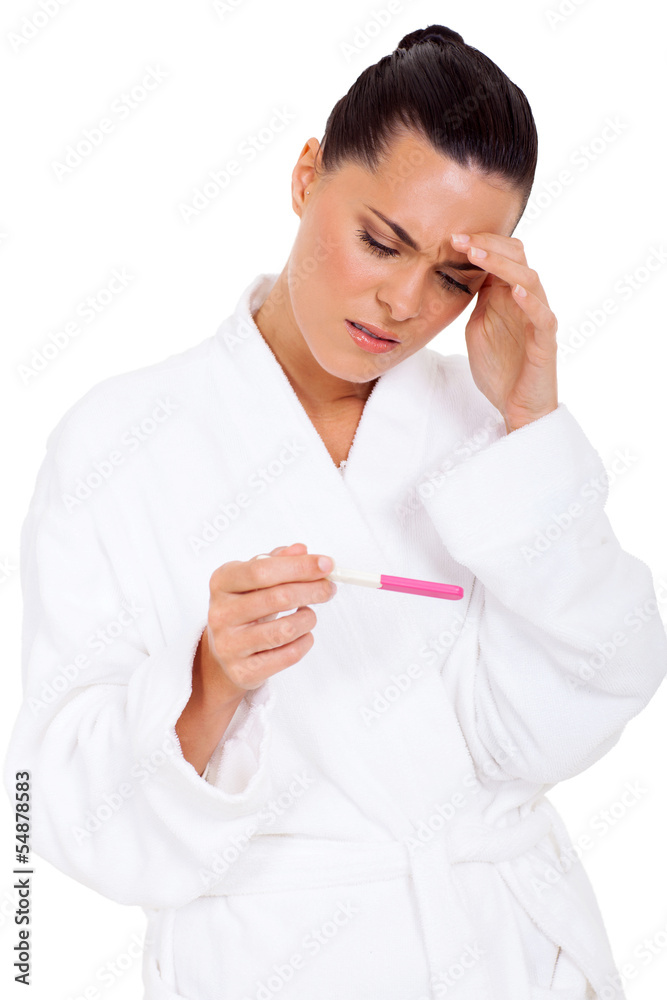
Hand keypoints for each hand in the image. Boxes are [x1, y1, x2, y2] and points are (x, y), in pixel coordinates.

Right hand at [204, 542, 336, 698]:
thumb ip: (278, 561)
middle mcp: (221, 613)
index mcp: (222, 582)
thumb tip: (301, 550)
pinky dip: (305, 642)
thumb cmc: (245, 607)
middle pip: (278, 598)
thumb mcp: (254, 579)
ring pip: (285, 629)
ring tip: (309, 614)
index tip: (327, 564)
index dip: (299, 566)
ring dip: (308, 619)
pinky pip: (288, 655)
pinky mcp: (243, 670)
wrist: (225, 651)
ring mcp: (229, 645)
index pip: (262, 570)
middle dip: (312, 590)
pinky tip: (303, 634)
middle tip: (328, 588)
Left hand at [450, 232, 558, 432]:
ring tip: (477, 254)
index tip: (450, 237)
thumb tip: (463, 272)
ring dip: (502, 264)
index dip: (479, 243)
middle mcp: (526, 301)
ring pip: (529, 279)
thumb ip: (477, 299)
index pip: (501, 256)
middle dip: (487, 245)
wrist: (515, 407)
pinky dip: (530, 301)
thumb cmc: (499, 368)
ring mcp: (538, 318)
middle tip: (458, 238)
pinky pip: (543, 316)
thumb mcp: (478, 326)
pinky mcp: (545, 342)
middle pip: (517, 257)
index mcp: (509, 295)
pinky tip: (515, 290)